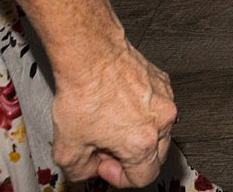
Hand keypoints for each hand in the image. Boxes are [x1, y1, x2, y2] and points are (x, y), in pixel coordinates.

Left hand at [49, 42, 177, 187]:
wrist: (91, 54)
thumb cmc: (84, 93)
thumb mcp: (67, 148)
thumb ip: (80, 172)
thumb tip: (89, 169)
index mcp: (142, 142)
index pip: (144, 178)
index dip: (119, 178)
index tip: (104, 165)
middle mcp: (161, 121)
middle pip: (155, 157)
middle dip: (130, 158)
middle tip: (105, 146)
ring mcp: (165, 100)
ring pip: (158, 131)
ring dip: (137, 134)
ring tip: (110, 123)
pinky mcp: (163, 82)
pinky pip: (157, 108)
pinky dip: (141, 112)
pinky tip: (117, 105)